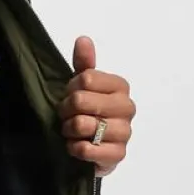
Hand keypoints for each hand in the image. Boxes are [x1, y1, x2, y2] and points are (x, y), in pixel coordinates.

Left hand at [59, 36, 135, 176]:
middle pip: (81, 100)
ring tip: (72, 132)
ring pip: (82, 124)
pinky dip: (75, 148)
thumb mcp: (83, 87)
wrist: (96, 149)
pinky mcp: (118, 154)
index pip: (86, 79)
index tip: (69, 97)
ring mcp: (125, 132)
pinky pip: (87, 149)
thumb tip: (83, 40)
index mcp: (120, 86)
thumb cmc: (89, 114)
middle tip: (67, 117)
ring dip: (69, 130)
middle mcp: (127, 107)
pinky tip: (76, 146)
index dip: (70, 89)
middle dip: (66, 111)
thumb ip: (84, 64)